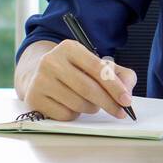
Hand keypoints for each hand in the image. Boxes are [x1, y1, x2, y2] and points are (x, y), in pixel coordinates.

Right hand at [17, 39, 136, 120]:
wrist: (38, 75)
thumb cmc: (75, 71)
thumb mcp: (96, 65)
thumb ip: (119, 75)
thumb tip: (127, 91)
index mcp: (69, 47)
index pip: (97, 69)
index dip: (115, 87)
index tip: (127, 101)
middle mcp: (51, 61)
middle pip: (88, 89)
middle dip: (108, 103)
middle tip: (120, 112)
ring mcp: (40, 80)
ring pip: (78, 104)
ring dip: (91, 108)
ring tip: (88, 102)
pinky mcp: (34, 98)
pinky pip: (65, 115)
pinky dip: (74, 114)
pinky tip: (70, 105)